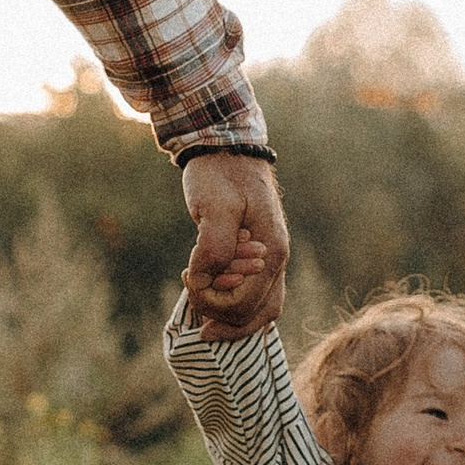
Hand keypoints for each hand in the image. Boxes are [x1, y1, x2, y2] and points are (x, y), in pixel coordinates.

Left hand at [180, 152, 290, 335]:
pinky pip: (254, 295)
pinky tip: (211, 297)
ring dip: (227, 314)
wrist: (226, 149)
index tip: (187, 274)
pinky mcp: (260, 257)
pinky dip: (233, 304)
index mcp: (272, 251)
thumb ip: (214, 247)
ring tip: (199, 299)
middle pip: (256, 315)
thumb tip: (206, 282)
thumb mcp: (214, 207)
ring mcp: (271, 260)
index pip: (244, 303)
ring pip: (260, 310)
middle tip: (191, 286)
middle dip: (218, 312)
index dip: (211, 300)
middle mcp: (278, 260)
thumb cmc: (219, 175)